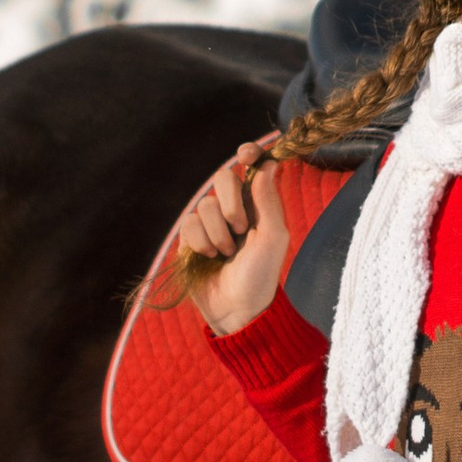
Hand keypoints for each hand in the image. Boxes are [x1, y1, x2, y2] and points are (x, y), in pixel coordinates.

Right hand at [177, 138, 289, 335]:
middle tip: (240, 228)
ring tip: (226, 253)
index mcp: (258, 204)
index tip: (245, 154)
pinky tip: (209, 256)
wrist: (237, 309)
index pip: (251, 167)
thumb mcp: (272, 238)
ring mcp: (210, 222)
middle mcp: (234, 208)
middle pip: (222, 178)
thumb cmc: (261, 275)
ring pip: (204, 204)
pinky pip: (188, 223)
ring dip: (217, 232)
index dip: (248, 153)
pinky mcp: (191, 238)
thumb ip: (268, 201)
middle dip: (230, 203)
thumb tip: (267, 164)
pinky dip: (200, 241)